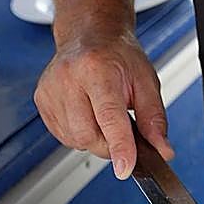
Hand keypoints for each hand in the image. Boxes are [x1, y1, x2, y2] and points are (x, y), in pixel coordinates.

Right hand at [34, 29, 172, 178]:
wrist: (90, 35)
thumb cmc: (118, 55)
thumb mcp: (146, 81)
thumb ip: (155, 119)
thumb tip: (162, 150)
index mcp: (98, 69)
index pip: (109, 116)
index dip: (119, 146)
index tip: (126, 168)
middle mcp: (69, 77)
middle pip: (88, 135)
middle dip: (109, 143)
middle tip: (120, 126)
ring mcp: (51, 89)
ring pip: (74, 140)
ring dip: (94, 138)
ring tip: (101, 112)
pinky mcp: (41, 99)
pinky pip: (62, 136)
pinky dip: (78, 133)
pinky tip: (86, 113)